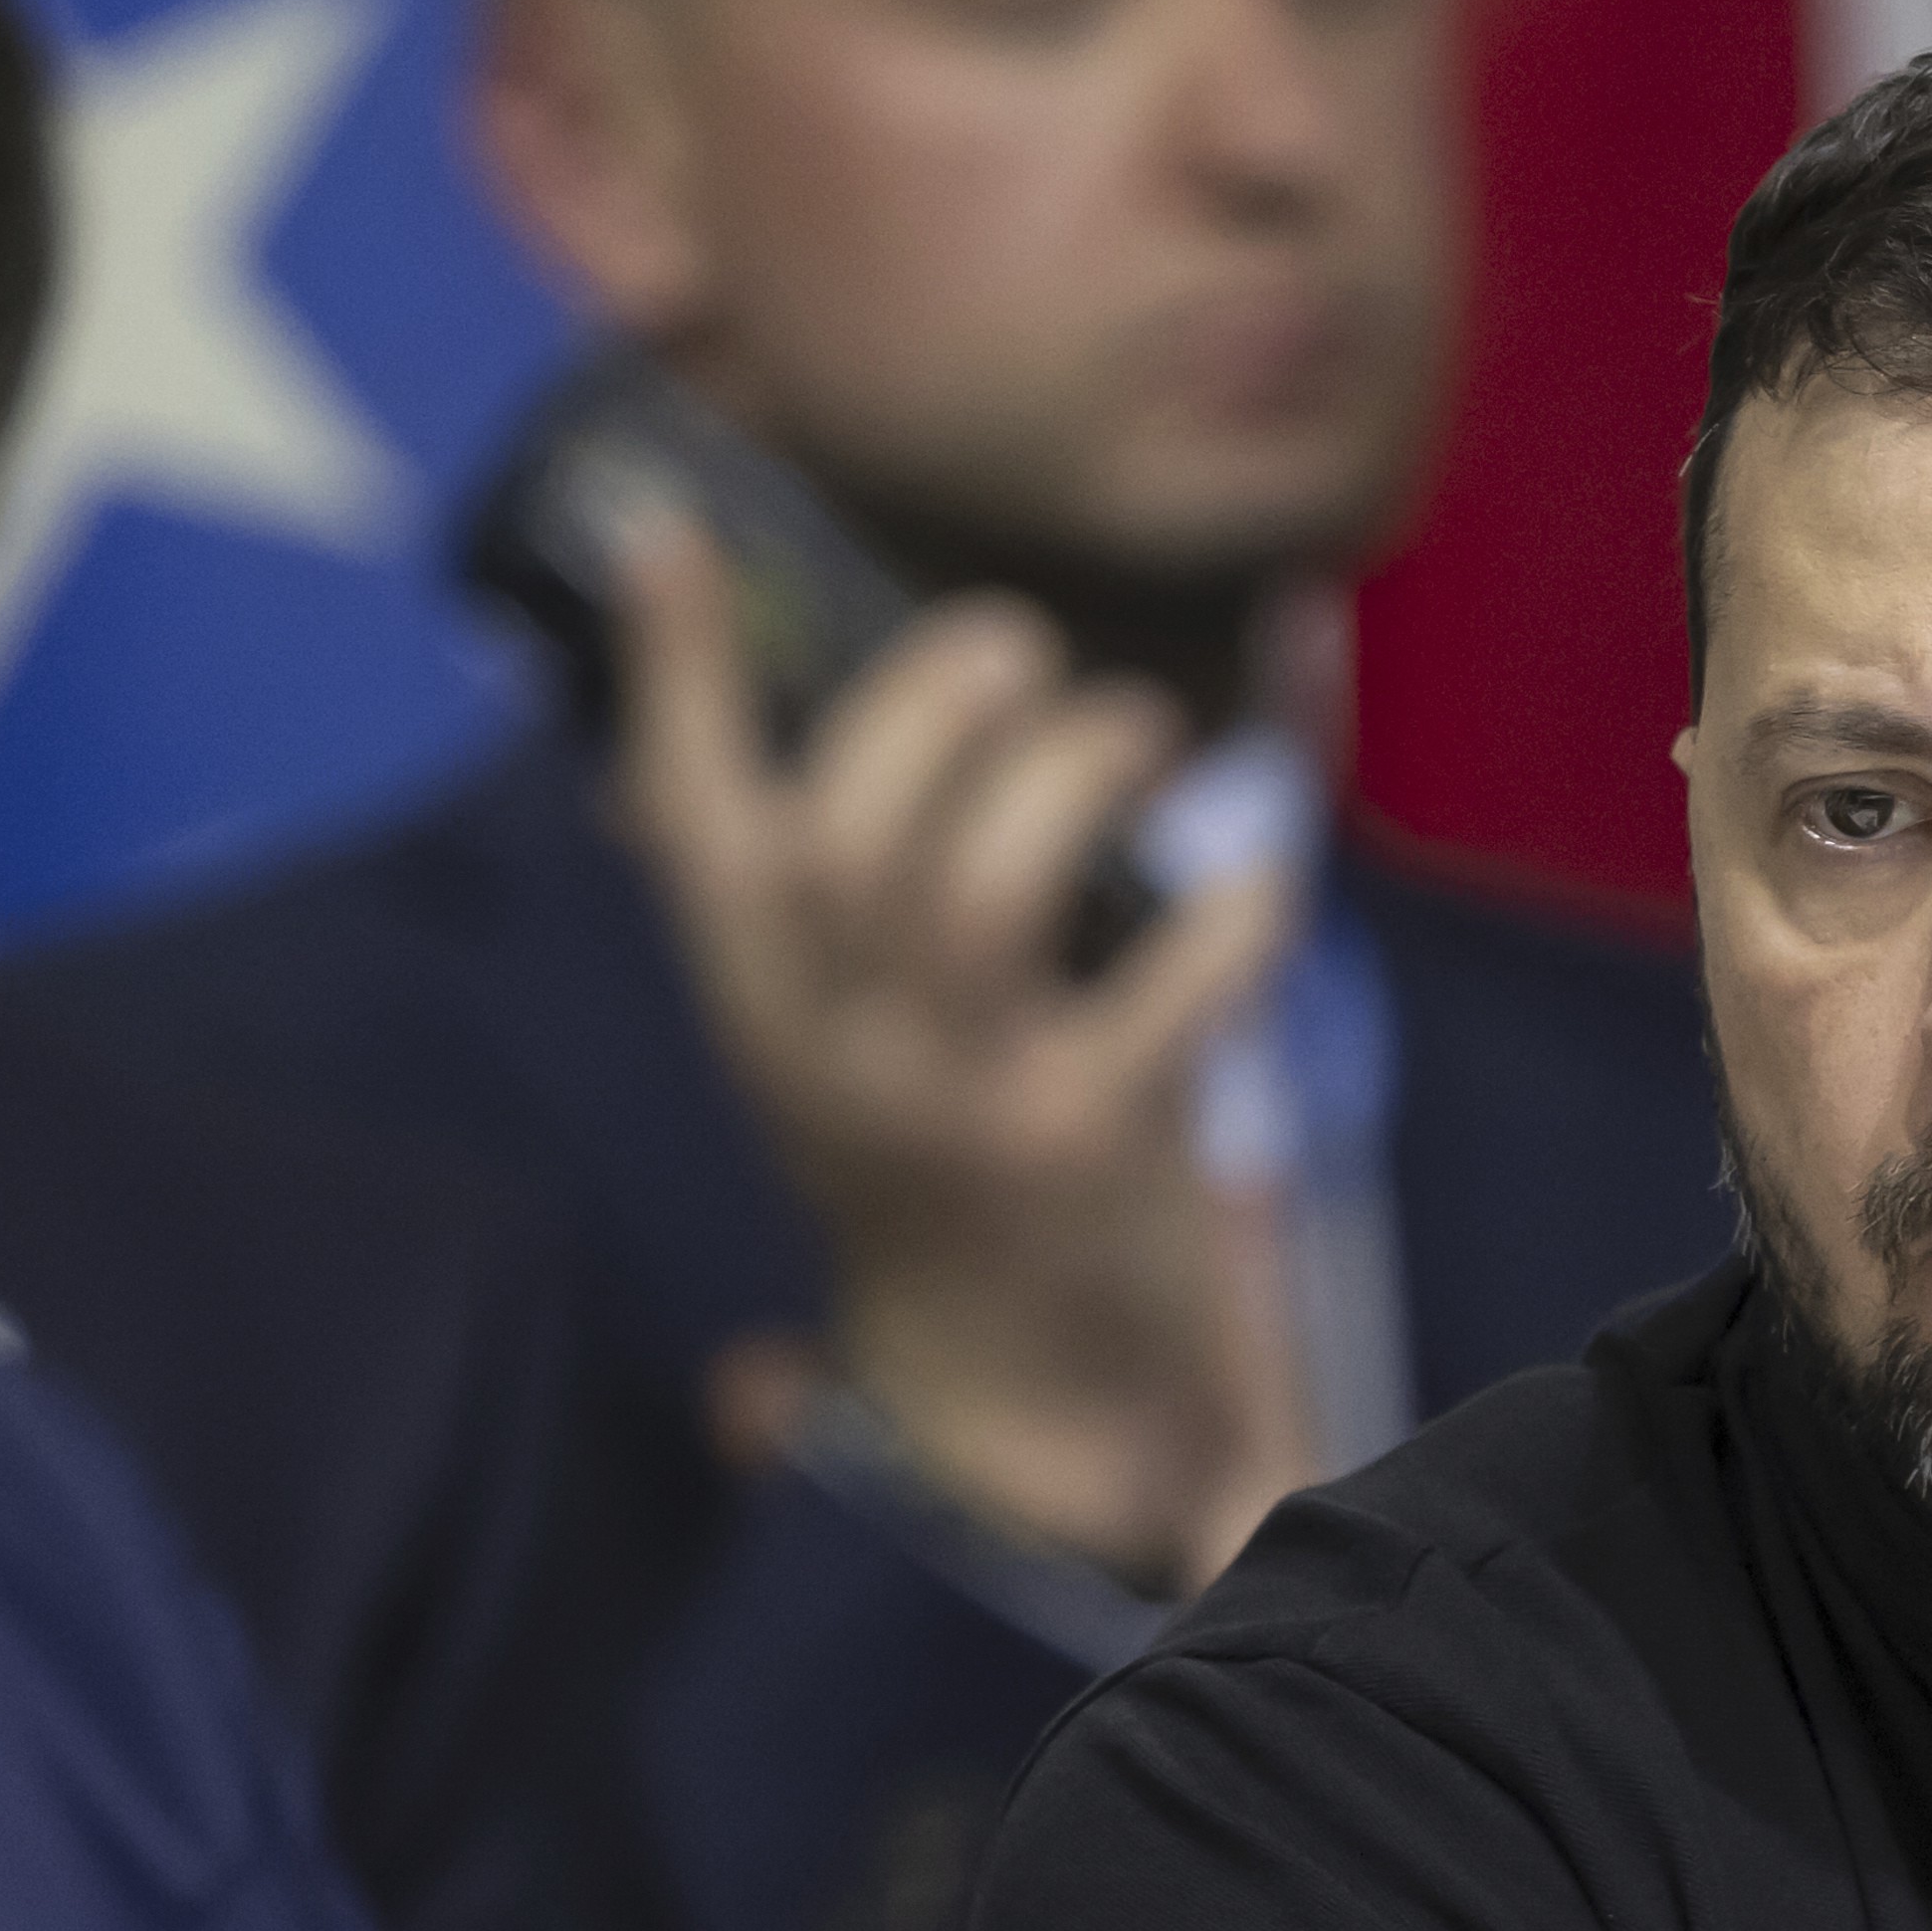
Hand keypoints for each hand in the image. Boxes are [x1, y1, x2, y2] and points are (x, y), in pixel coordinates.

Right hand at [611, 517, 1315, 1585]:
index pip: (690, 827)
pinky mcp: (1089, 1156)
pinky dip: (1232, 912)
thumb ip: (836, 894)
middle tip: (1014, 648)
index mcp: (763, 1015)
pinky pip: (1171, 996)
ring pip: (981, 898)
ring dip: (1071, 774)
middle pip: (843, 841)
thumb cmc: (947, 1167)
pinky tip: (1262, 877)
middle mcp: (840, 1060)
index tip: (668, 532)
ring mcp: (961, 1111)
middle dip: (926, 706)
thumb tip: (848, 705)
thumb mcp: (849, 1040)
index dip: (677, 675)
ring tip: (1134, 728)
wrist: (1020, 1397)